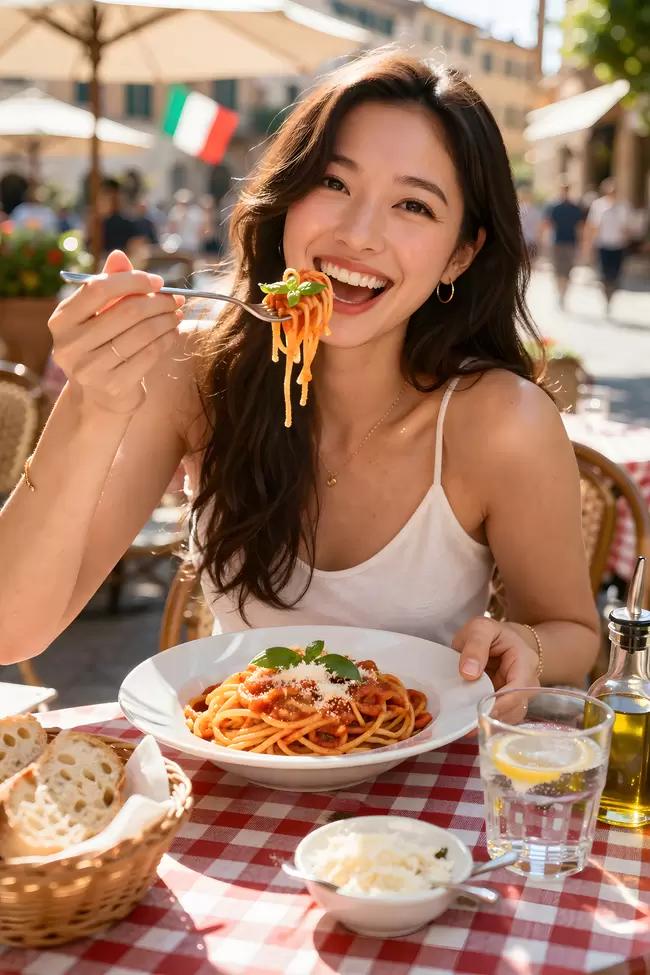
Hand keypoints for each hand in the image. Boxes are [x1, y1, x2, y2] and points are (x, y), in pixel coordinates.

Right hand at [49, 250, 183, 415]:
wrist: (97, 395)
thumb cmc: (100, 344)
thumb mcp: (97, 314)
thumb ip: (108, 284)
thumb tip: (119, 256)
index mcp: (62, 320)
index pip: (99, 289)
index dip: (133, 281)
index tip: (157, 281)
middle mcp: (70, 345)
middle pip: (126, 312)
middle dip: (157, 302)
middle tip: (175, 300)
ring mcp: (90, 369)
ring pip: (142, 334)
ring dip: (166, 320)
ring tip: (176, 315)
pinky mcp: (113, 386)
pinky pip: (150, 355)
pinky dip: (167, 340)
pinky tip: (173, 333)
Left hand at [452, 617, 540, 721]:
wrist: (498, 639)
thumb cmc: (490, 633)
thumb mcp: (480, 628)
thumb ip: (475, 646)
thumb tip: (469, 673)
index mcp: (525, 661)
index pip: (520, 687)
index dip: (502, 701)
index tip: (481, 709)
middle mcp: (528, 682)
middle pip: (518, 706)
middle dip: (494, 716)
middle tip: (469, 726)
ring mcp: (519, 695)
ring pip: (511, 716)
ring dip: (491, 722)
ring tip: (467, 729)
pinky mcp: (508, 704)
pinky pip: (502, 717)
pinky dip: (488, 721)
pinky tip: (470, 725)